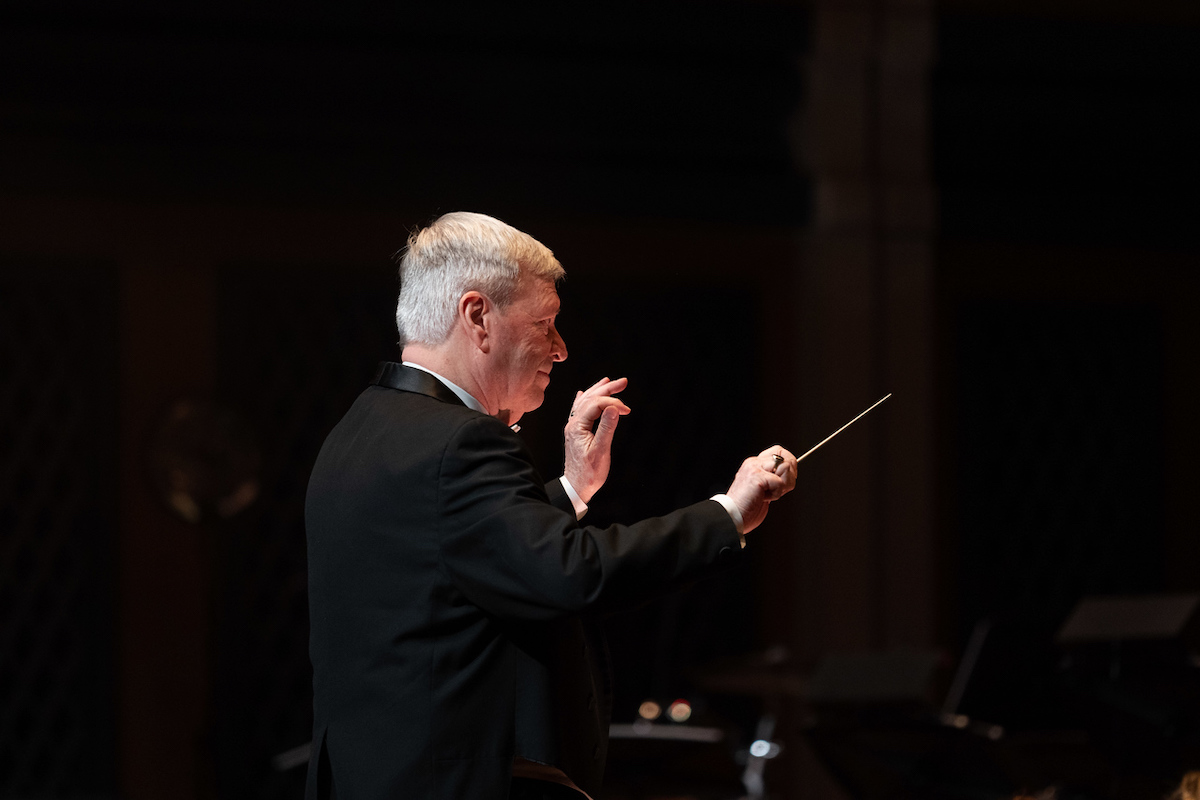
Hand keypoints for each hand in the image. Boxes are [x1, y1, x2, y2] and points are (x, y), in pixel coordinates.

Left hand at [563, 377, 630, 502]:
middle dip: (607, 388)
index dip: (612, 403)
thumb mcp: (600, 451)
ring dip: (597, 391)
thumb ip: (606, 428)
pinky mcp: (576, 432)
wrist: (576, 486)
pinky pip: (579, 410)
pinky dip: (585, 400)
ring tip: (608, 382)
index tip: (627, 410)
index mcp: (577, 427)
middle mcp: (573, 424)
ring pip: (585, 402)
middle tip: (623, 382)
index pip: (595, 404)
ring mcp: (573, 427)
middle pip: (589, 398)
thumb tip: (614, 408)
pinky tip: (583, 393)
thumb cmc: (589, 473)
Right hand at [725, 446, 796, 533]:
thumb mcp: (762, 488)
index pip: (779, 451)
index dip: (789, 465)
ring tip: (768, 495)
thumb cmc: (746, 507)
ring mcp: (755, 468)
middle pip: (786, 457)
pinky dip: (776, 494)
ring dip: (782, 487)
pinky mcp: (757, 476)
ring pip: (785, 468)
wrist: (732, 517)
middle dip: (789, 476)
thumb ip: (772, 478)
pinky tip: (763, 498)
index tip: (785, 480)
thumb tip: (791, 472)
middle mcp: (754, 462)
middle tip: (777, 489)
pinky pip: (780, 482)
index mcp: (755, 464)